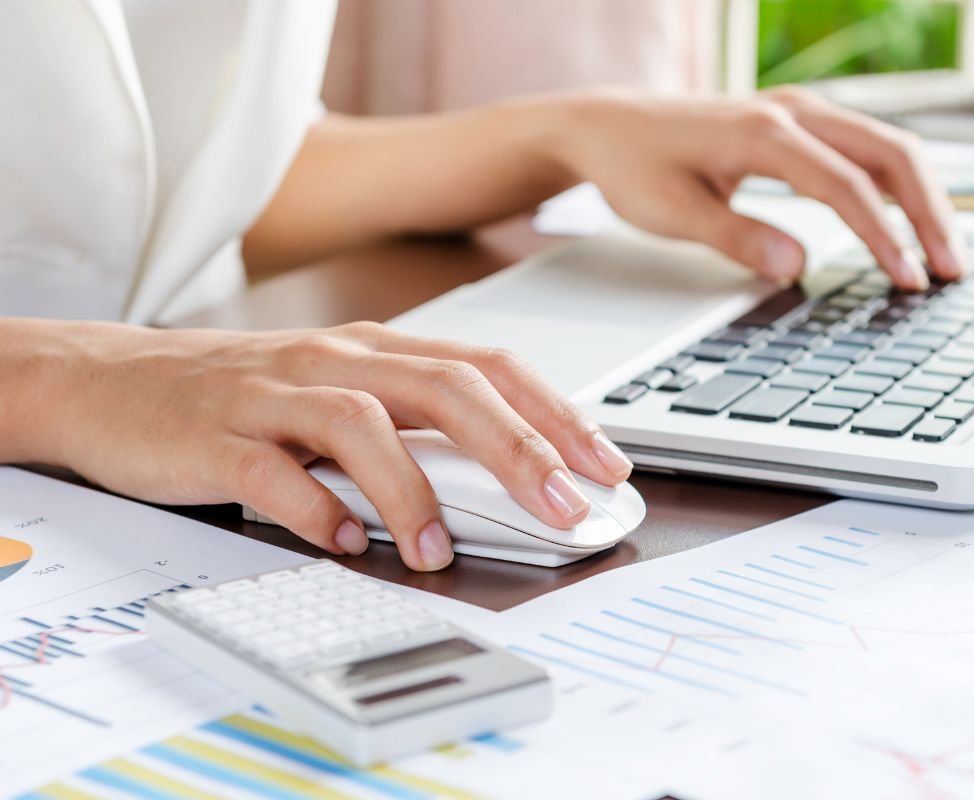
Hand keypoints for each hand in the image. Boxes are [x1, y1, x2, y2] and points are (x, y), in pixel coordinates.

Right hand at [17, 320, 631, 570]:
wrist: (107, 380)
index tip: (603, 465)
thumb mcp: (338, 390)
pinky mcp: (217, 436)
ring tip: (438, 550)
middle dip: (520, 449)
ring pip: (363, 424)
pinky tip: (347, 542)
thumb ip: (411, 423)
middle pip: (447, 388)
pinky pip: (274, 473)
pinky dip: (318, 511)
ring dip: (413, 492)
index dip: (555, 413)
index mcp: (376, 350)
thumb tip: (505, 476)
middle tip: (564, 508)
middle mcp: (335, 360)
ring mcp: (274, 394)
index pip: (488, 367)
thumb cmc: (241, 394)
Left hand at [553, 86, 965, 290]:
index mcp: (764, 131)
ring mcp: (799, 111)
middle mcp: (792, 111)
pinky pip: (865, 148)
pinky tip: (909, 221)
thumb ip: (736, 237)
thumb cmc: (633, 166)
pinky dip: (896, 184)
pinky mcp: (797, 123)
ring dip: (922, 198)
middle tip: (952, 270)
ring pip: (887, 145)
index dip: (883, 236)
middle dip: (928, 214)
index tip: (908, 280)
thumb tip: (797, 266)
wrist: (606, 127)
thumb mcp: (672, 212)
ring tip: (944, 253)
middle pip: (890, 153)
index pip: (845, 185)